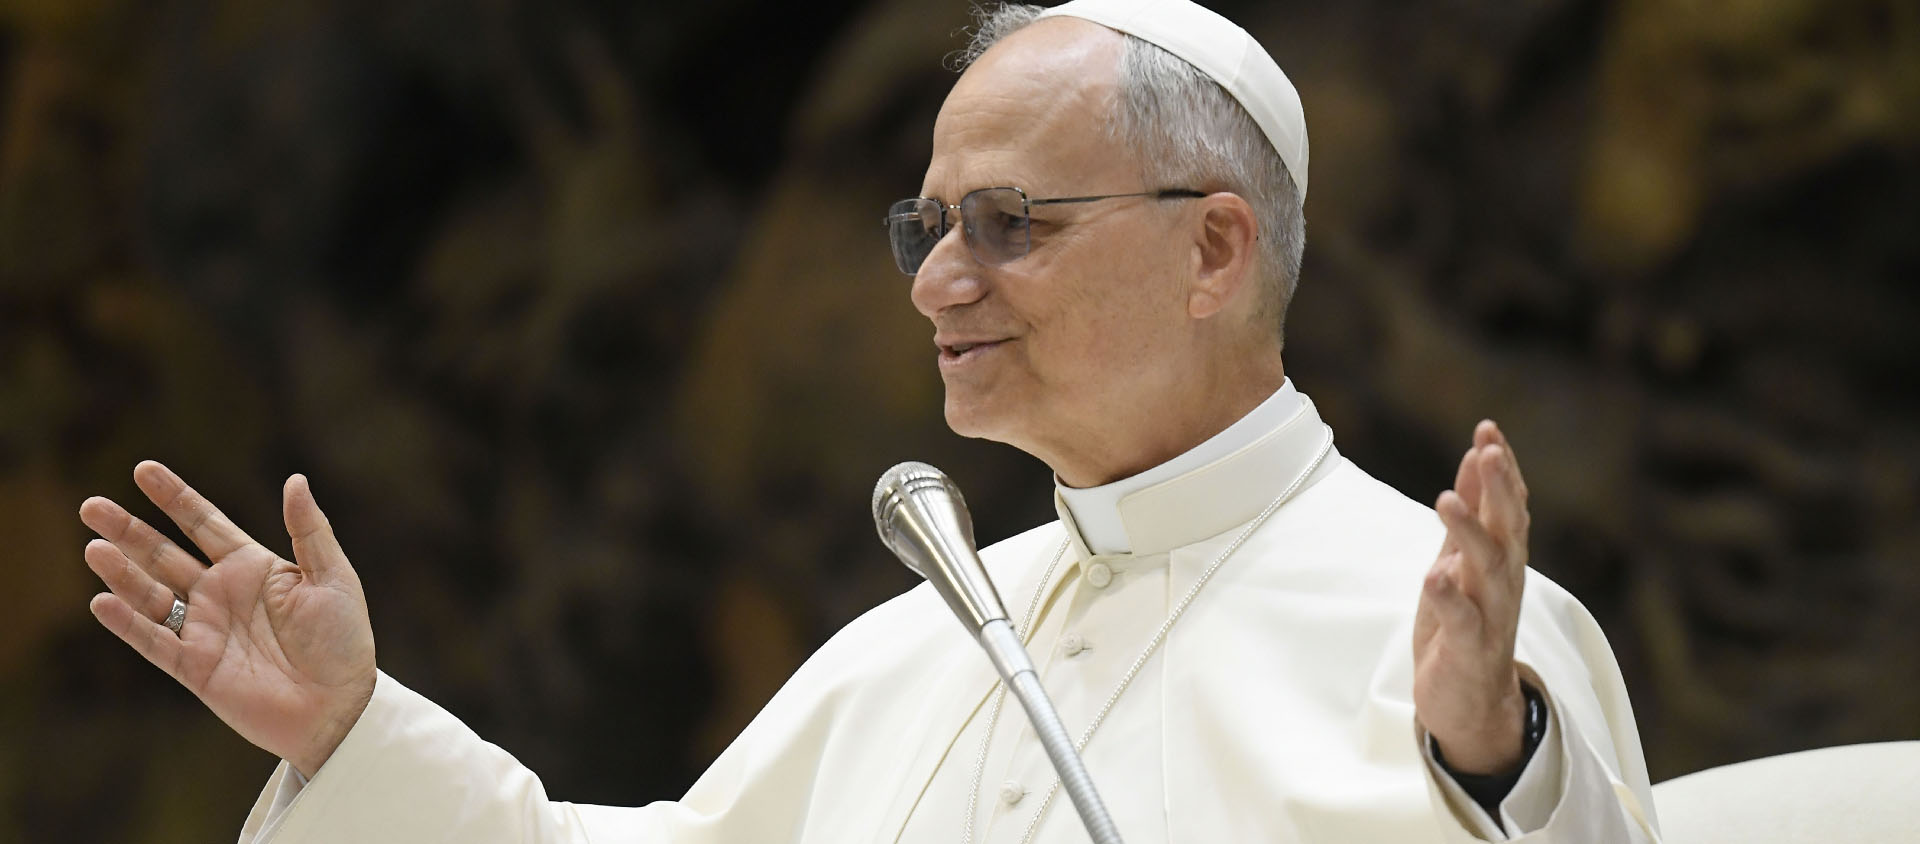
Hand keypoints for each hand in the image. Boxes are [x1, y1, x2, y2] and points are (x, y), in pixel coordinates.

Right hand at [80, 461, 376, 777]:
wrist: (340, 705)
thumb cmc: (343, 640)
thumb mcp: (332, 576)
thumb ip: (309, 530)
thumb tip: (296, 480)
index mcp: (251, 566)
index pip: (203, 523)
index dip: (174, 497)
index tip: (142, 469)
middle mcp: (220, 593)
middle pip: (163, 554)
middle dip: (128, 530)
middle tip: (91, 506)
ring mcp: (204, 629)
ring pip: (151, 594)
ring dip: (122, 573)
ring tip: (94, 548)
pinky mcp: (195, 667)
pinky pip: (154, 642)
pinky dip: (128, 623)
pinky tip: (103, 601)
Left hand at [1413, 420, 1530, 774]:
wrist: (1471, 701)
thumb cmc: (1466, 623)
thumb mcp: (1463, 558)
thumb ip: (1473, 512)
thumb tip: (1475, 456)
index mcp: (1502, 557)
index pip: (1508, 504)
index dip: (1501, 468)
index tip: (1488, 429)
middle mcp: (1503, 581)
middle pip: (1507, 529)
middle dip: (1499, 489)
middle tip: (1487, 450)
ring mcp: (1490, 615)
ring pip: (1486, 569)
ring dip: (1469, 533)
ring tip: (1446, 499)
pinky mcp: (1468, 648)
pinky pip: (1462, 620)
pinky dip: (1449, 597)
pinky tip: (1434, 575)